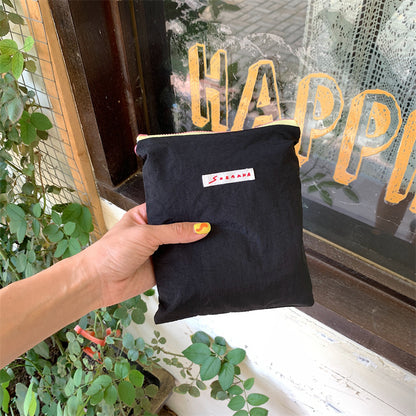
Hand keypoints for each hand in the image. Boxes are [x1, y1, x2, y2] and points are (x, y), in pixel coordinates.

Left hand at [80, 203, 209, 307]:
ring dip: (194, 246)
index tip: (207, 204)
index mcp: (145, 216)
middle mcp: (153, 232)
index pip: (170, 207)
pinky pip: (181, 265)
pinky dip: (191, 263)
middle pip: (179, 228)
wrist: (99, 283)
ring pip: (182, 246)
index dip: (187, 207)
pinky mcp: (162, 269)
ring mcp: (158, 251)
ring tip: (219, 238)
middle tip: (218, 221)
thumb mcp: (146, 234)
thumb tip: (203, 228)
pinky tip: (207, 257)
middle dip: (194, 227)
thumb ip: (175, 231)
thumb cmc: (113, 251)